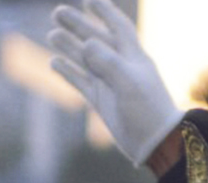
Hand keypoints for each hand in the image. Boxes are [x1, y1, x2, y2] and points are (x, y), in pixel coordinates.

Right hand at [48, 0, 180, 165]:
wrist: (155, 143)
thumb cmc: (148, 109)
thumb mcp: (129, 82)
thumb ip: (108, 61)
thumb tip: (85, 43)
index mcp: (133, 56)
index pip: (118, 26)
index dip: (104, 12)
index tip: (89, 0)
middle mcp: (120, 66)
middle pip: (95, 39)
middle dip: (78, 25)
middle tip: (57, 12)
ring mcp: (109, 84)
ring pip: (85, 59)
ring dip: (69, 46)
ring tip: (52, 34)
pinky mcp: (101, 101)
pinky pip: (80, 81)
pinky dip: (67, 71)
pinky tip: (53, 62)